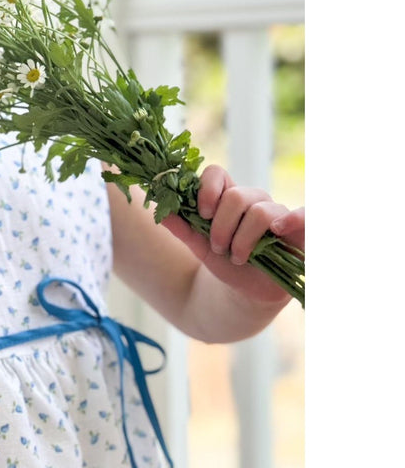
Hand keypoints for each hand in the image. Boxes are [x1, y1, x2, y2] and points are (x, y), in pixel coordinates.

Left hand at [161, 165, 299, 305]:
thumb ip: (182, 228)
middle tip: (217, 247)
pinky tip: (278, 230)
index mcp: (229, 198)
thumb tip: (161, 209)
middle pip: (237, 196)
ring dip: (243, 238)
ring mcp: (279, 215)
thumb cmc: (226, 263)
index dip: (207, 189)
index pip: (218, 174)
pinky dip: (293, 219)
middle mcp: (255, 201)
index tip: (201, 212)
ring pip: (260, 210)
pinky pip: (305, 216)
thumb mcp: (200, 247)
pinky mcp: (299, 232)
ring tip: (238, 257)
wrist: (246, 293)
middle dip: (222, 225)